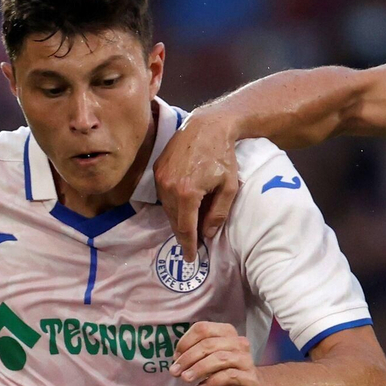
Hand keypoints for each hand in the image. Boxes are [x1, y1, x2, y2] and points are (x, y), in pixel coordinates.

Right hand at [155, 110, 238, 259]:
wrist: (207, 126)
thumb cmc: (223, 156)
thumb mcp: (229, 187)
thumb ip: (218, 213)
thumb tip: (208, 234)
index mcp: (187, 193)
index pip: (186, 228)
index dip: (188, 246)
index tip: (191, 258)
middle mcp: (169, 187)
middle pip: (175, 221)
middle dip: (184, 234)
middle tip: (193, 245)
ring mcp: (160, 177)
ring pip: (168, 209)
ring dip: (178, 219)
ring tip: (191, 225)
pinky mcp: (157, 169)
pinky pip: (164, 195)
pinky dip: (173, 204)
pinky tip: (185, 206)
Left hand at [171, 322, 260, 385]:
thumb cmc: (226, 372)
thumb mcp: (209, 359)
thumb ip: (194, 355)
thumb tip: (176, 358)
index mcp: (227, 332)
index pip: (202, 328)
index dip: (185, 341)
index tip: (175, 357)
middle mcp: (239, 342)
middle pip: (209, 344)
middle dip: (188, 358)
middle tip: (175, 371)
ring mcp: (246, 360)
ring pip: (219, 358)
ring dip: (198, 368)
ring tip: (185, 378)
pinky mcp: (250, 378)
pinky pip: (229, 376)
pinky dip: (211, 381)